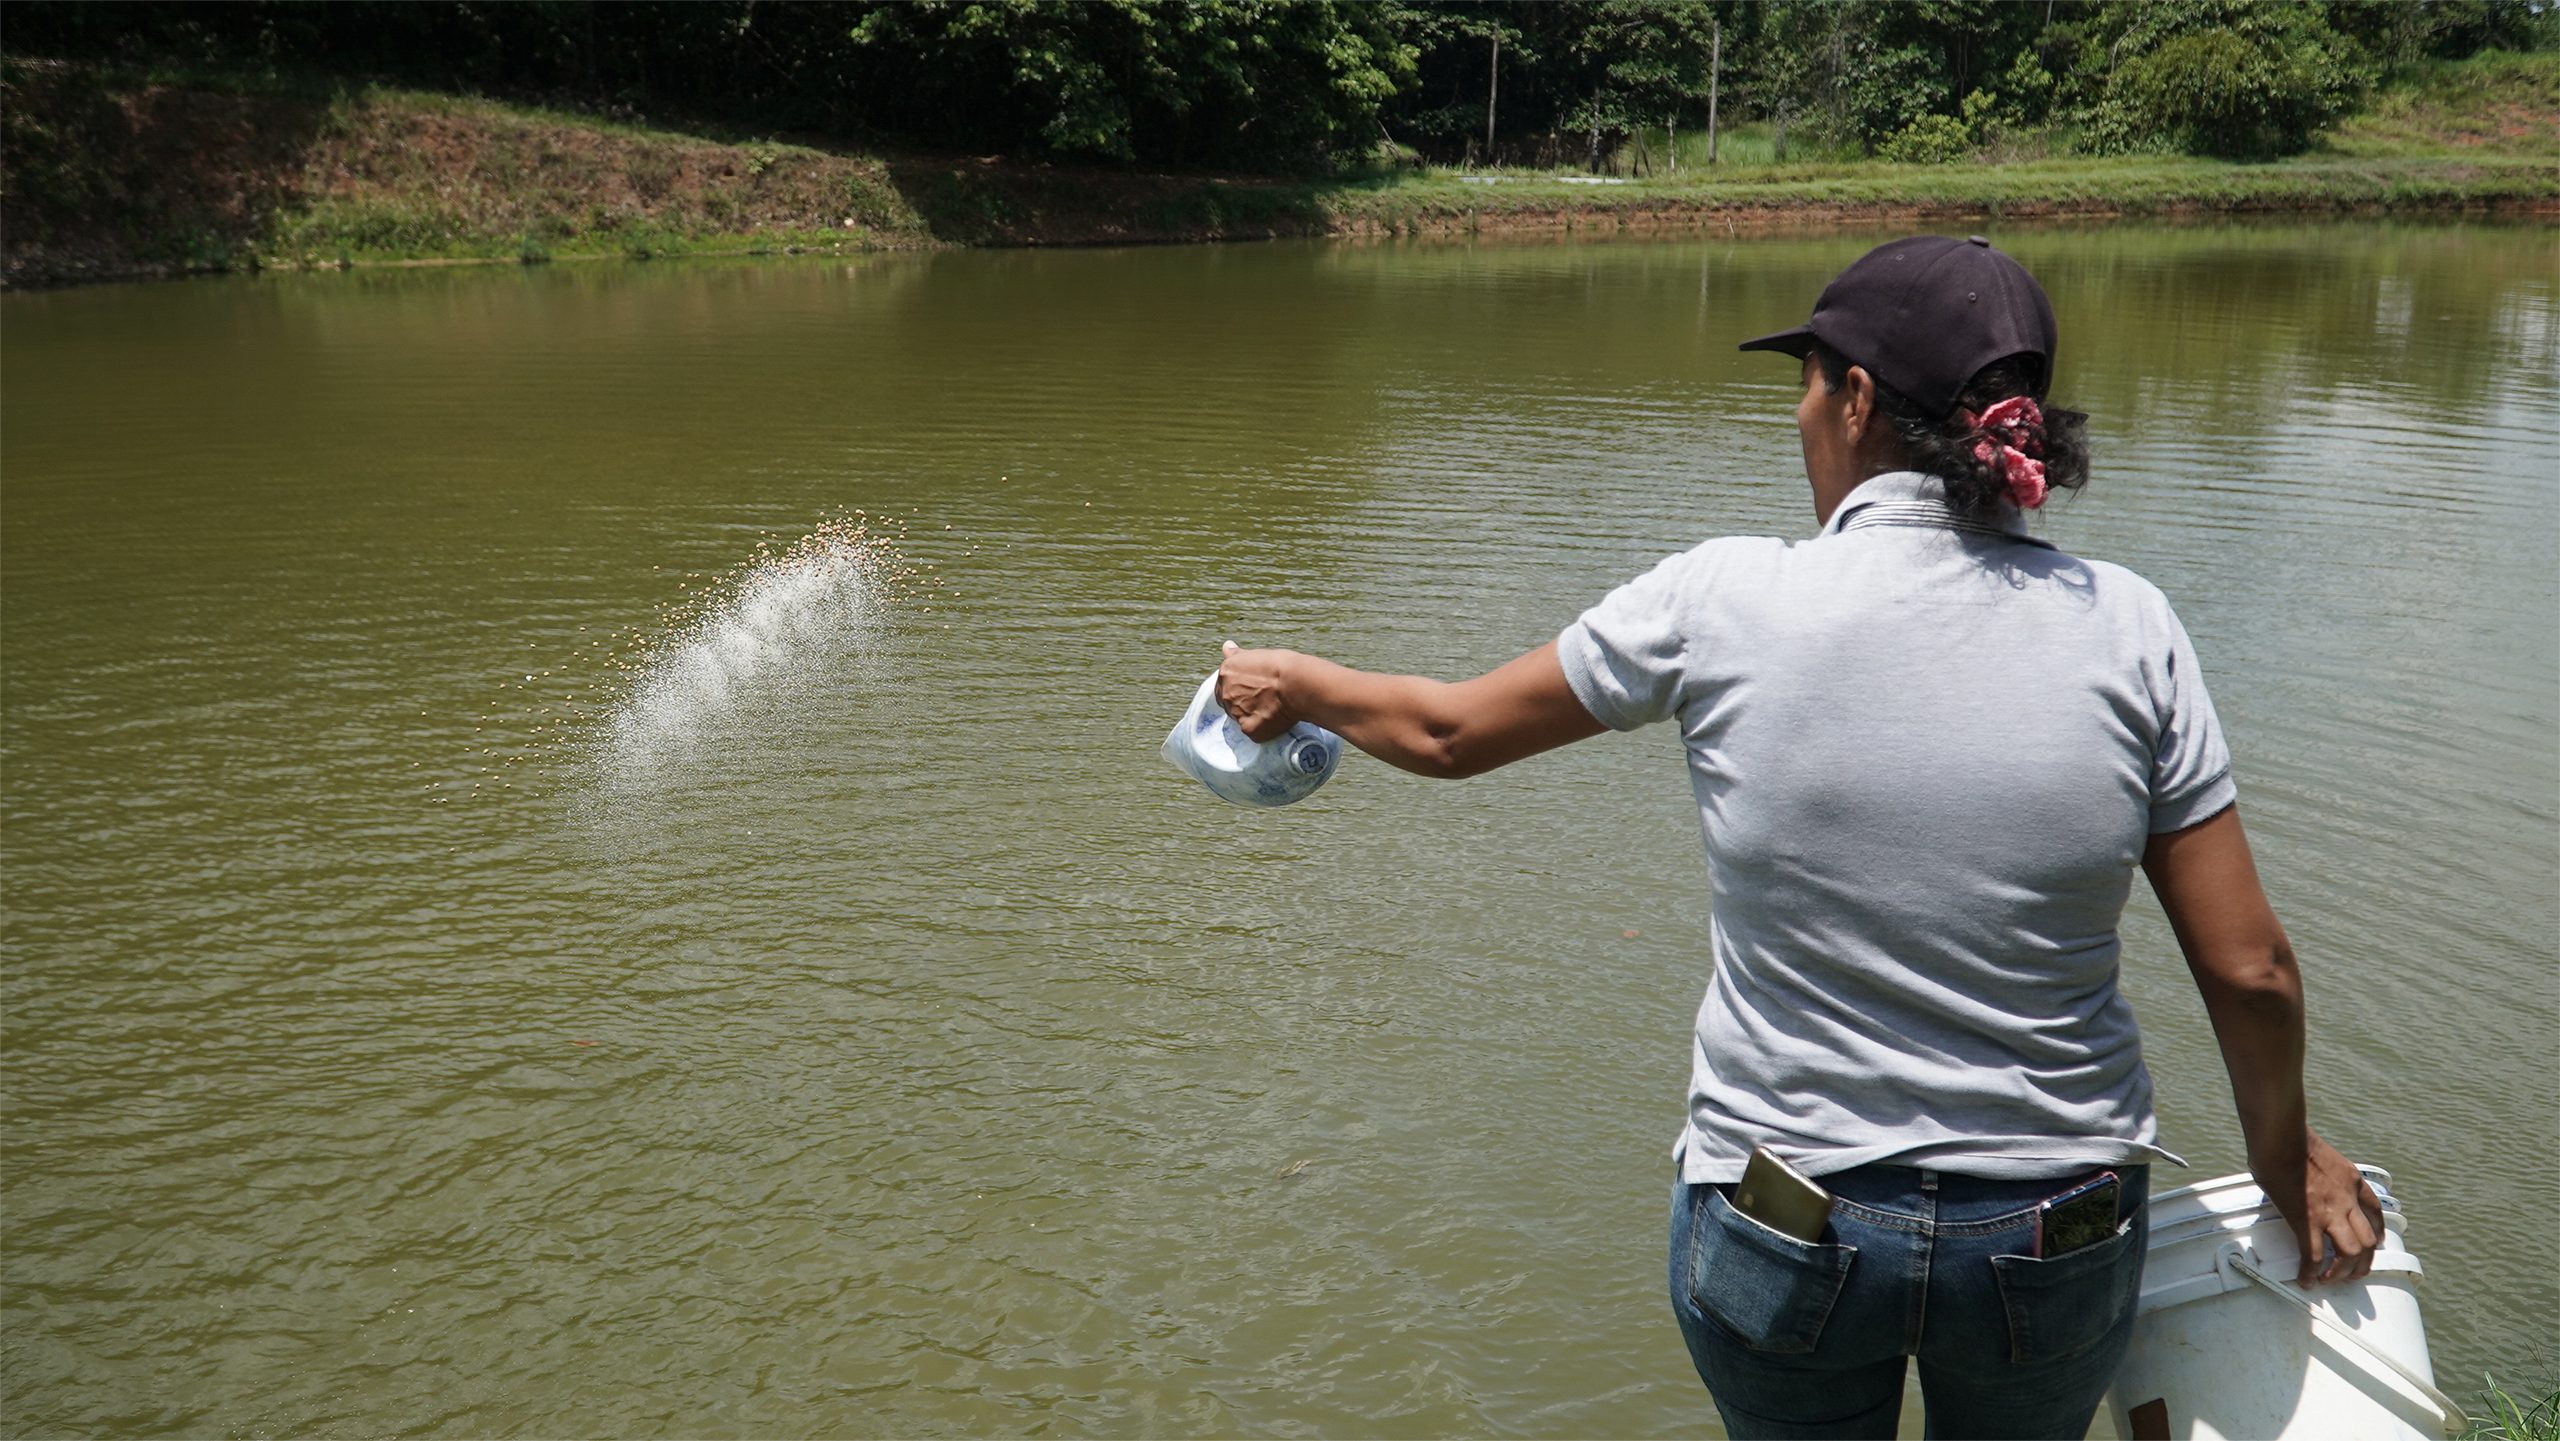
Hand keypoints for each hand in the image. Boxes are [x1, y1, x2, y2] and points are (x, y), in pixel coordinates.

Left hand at [1217, 640, 1299, 741]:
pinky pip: (1252, 731)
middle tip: (1263, 698)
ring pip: (1239, 718)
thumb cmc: (1281, 666)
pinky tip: (1275, 719)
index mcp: (1226, 672)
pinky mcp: (1248, 728)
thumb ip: (1237, 655)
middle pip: (1227, 702)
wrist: (1295, 683)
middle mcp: (1225, 692)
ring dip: (1251, 714)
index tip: (1254, 688)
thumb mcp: (1255, 654)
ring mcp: (1235, 712)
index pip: (1223, 685)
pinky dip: (1261, 728)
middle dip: (1241, 701)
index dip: (1239, 688)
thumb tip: (1226, 645)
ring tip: (1271, 707)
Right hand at [2252, 1127, 2383, 1286]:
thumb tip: (2302, 1179)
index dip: (2377, 1232)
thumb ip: (2321, 1172)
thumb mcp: (2321, 1156)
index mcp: (2352, 1181)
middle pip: (2368, 1241)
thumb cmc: (2291, 1139)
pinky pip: (2314, 1255)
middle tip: (2352, 1273)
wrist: (2282, 1138)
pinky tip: (2306, 1278)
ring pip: (2351, 1253)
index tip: (2374, 1244)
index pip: (2375, 1212)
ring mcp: (2330, 1212)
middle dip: (2363, 1263)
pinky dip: (2311, 1271)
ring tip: (2330, 1280)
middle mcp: (2348, 1200)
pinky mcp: (2307, 1220)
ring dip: (2343, 1272)